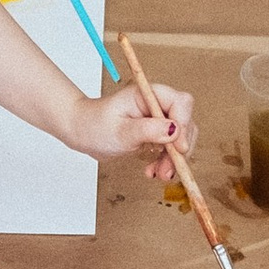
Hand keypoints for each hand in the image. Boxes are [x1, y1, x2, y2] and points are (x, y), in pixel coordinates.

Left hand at [78, 78, 195, 176]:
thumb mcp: (120, 131)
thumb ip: (148, 130)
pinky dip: (167, 161)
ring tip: (159, 174)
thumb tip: (175, 130)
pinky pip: (172, 147)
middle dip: (180, 148)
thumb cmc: (95, 126)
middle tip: (168, 169)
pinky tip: (154, 170)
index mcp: (148, 94)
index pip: (180, 102)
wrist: (83, 133)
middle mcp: (157, 103)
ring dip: (174, 159)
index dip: (183, 124)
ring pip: (181, 138)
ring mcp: (158, 118)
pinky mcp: (157, 132)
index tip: (178, 148)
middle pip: (185, 122)